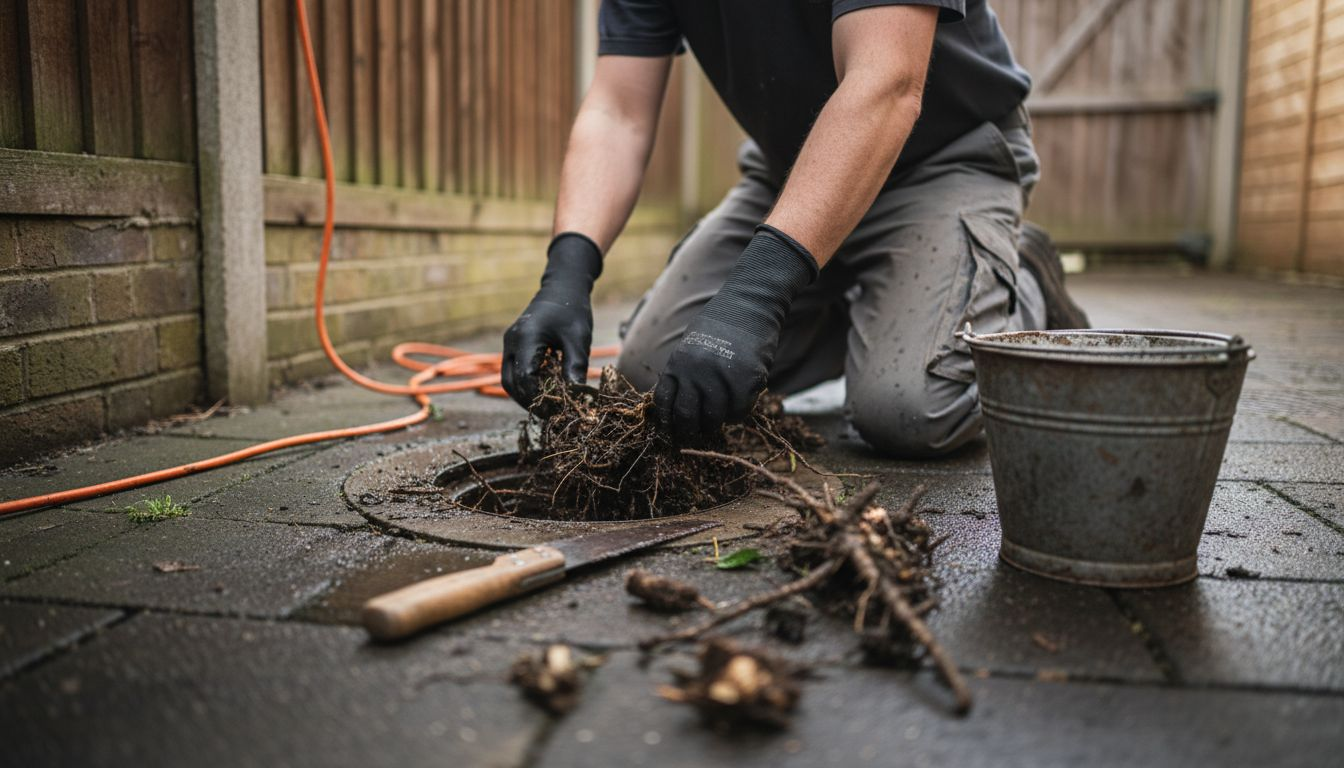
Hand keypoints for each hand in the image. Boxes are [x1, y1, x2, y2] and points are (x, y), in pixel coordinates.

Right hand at [501, 233, 602, 408]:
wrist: (562, 288)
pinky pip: (514, 372)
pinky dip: (527, 385)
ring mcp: (510, 344)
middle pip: (511, 383)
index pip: (525, 378)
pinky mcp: (514, 346)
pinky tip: (546, 392)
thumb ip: (575, 367)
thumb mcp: (578, 339)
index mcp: (525, 337)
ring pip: (509, 380)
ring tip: (548, 407)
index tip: (559, 410)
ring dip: (526, 395)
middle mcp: (511, 342)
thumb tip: (576, 398)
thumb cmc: (572, 311)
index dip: (540, 398)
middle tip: (552, 414)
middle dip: (529, 402)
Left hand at [654, 225, 817, 442]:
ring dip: (716, 423)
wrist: (749, 305)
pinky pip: (739, 410)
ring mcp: (720, 377)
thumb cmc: (719, 325)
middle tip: (695, 435)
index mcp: (678, 363)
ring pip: (714, 418)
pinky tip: (738, 406)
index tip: (672, 430)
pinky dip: (738, 413)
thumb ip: (684, 372)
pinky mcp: (745, 380)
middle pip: (687, 415)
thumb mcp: (690, 346)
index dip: (667, 421)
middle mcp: (696, 372)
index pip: (664, 402)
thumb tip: (677, 404)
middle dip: (689, 430)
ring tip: (718, 420)